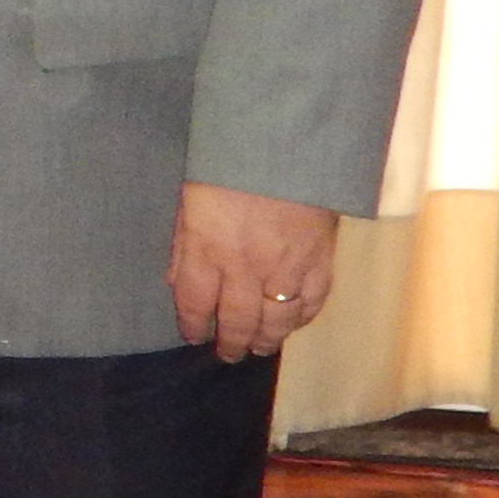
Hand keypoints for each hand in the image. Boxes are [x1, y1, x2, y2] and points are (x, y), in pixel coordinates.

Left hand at [170, 180, 342, 362]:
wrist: (288, 143)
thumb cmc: (230, 164)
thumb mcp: (190, 200)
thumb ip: (184, 246)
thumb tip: (178, 284)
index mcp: (207, 249)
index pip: (194, 304)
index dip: (193, 325)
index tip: (194, 336)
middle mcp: (245, 267)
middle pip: (236, 320)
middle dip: (230, 342)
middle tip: (228, 354)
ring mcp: (286, 267)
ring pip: (276, 321)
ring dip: (266, 340)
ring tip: (258, 348)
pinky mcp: (320, 260)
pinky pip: (312, 302)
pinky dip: (302, 319)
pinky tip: (292, 324)